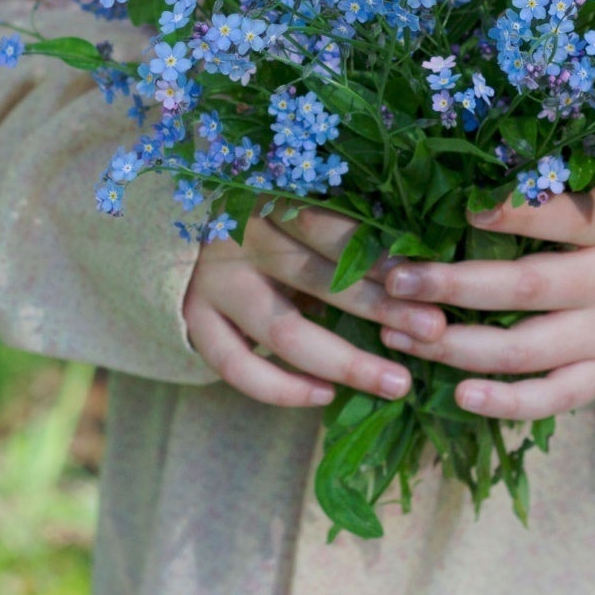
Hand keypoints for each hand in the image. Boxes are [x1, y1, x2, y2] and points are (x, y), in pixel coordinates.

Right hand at [184, 208, 447, 406]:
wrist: (161, 225)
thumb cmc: (251, 212)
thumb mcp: (285, 202)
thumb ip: (332, 227)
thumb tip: (411, 261)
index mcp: (267, 198)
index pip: (332, 227)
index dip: (380, 255)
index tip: (430, 277)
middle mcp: (239, 240)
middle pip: (319, 277)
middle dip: (381, 306)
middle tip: (434, 329)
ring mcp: (212, 284)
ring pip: (283, 329)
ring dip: (345, 360)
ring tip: (396, 383)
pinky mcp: (190, 320)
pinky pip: (235, 365)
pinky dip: (281, 387)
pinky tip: (325, 395)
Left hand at [377, 190, 594, 420]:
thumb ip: (564, 197)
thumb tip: (469, 182)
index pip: (566, 214)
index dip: (516, 211)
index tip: (464, 206)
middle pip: (526, 288)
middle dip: (454, 286)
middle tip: (397, 282)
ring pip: (525, 350)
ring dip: (457, 347)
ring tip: (401, 336)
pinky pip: (551, 399)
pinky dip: (504, 403)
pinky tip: (457, 395)